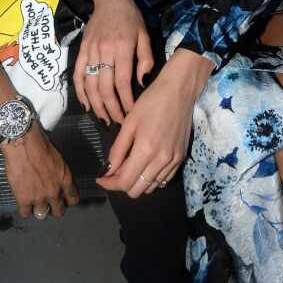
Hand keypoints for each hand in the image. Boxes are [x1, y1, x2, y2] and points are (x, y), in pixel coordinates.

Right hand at [1, 122, 78, 217]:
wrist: (23, 143)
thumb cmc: (40, 143)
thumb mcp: (58, 158)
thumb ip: (59, 173)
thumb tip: (56, 178)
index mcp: (66, 179)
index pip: (73, 199)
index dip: (68, 201)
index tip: (63, 199)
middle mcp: (55, 192)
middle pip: (59, 211)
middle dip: (54, 208)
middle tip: (48, 202)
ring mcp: (39, 198)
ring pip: (42, 215)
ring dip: (38, 209)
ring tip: (33, 201)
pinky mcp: (24, 200)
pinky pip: (25, 213)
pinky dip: (24, 209)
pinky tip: (22, 201)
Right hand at [73, 0, 153, 124]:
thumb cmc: (131, 17)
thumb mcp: (145, 35)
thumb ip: (145, 59)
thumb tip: (142, 82)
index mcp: (122, 47)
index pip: (122, 81)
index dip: (126, 101)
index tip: (132, 114)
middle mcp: (104, 50)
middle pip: (105, 87)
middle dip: (112, 109)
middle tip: (118, 123)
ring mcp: (90, 50)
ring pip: (90, 84)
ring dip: (96, 105)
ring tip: (104, 119)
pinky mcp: (81, 49)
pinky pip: (78, 74)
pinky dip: (80, 92)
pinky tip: (87, 106)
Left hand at [98, 50, 213, 196]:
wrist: (179, 91)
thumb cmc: (151, 101)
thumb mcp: (129, 122)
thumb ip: (118, 150)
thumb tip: (107, 171)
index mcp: (145, 150)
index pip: (124, 182)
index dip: (109, 184)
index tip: (101, 177)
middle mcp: (161, 161)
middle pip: (137, 191)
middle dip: (121, 184)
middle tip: (113, 171)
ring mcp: (173, 161)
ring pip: (150, 188)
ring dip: (136, 182)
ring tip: (128, 166)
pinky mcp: (181, 158)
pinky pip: (162, 180)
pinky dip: (150, 178)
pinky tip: (144, 164)